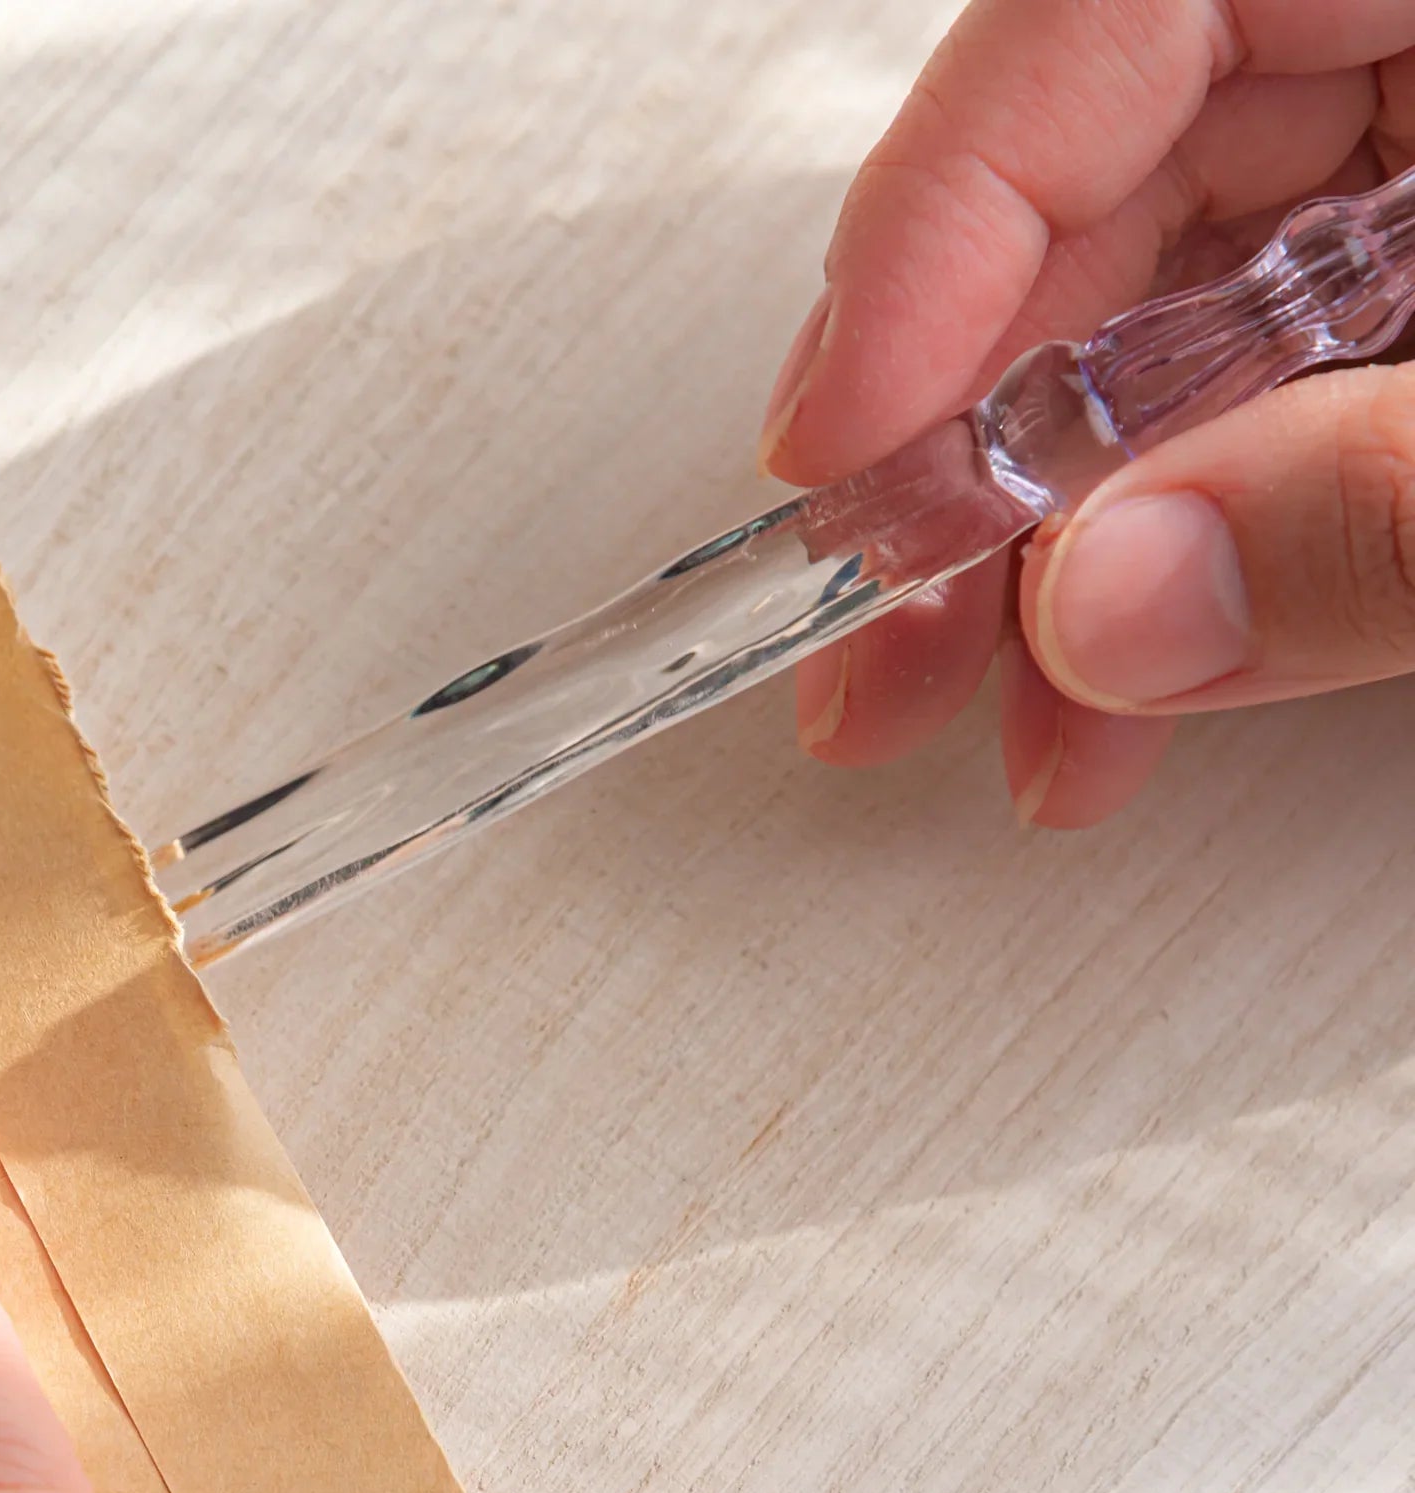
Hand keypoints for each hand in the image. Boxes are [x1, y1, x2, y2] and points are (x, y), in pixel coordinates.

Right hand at [761, 0, 1414, 826]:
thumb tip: (1115, 602)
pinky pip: (1248, 392)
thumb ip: (1385, 502)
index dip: (931, 231)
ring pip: (1151, 324)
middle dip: (971, 459)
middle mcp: (1410, 31)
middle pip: (1097, 200)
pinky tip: (1111, 679)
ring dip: (1052, 548)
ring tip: (995, 716)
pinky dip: (1172, 551)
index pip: (1105, 21)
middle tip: (880, 639)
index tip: (841, 449)